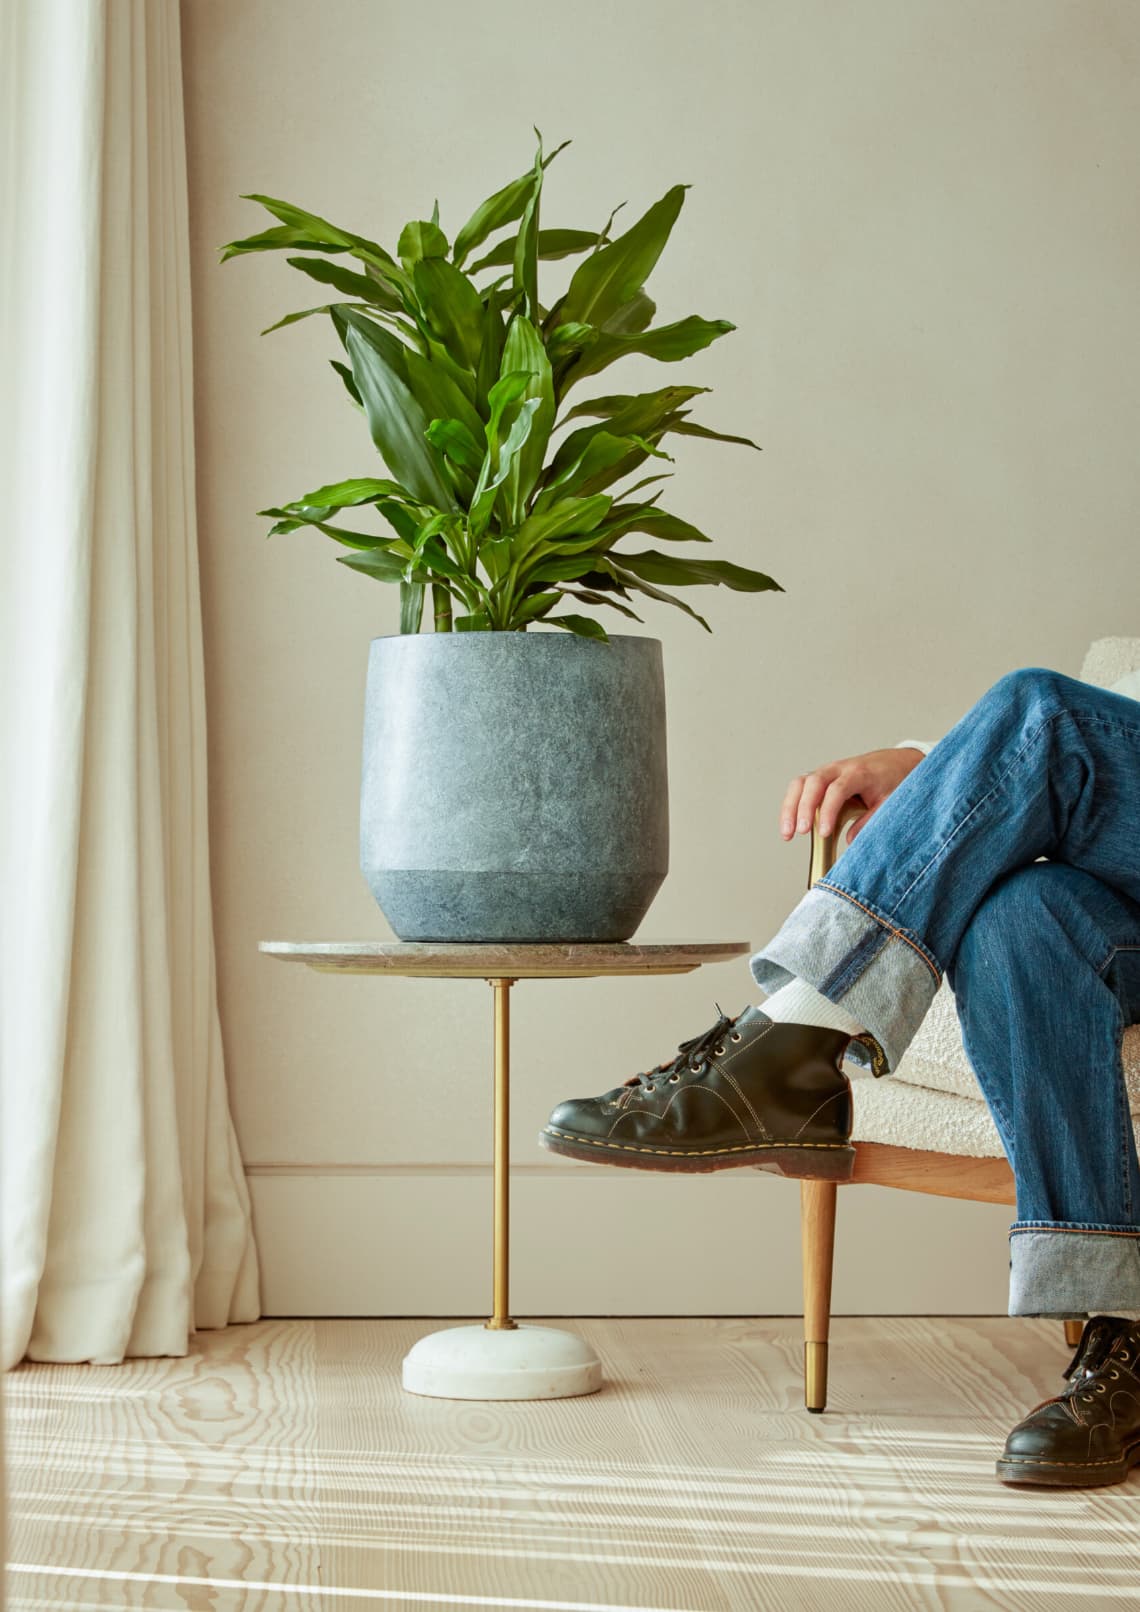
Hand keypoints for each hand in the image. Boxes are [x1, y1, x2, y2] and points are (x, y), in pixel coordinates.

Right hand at [779, 747, 924, 843]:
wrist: (896, 762)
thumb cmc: (893, 781)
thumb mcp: (890, 802)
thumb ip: (870, 820)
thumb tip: (849, 840)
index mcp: (859, 773)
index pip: (837, 789)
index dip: (828, 811)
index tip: (823, 832)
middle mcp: (838, 768)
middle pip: (812, 783)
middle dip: (803, 808)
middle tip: (800, 832)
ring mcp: (826, 772)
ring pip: (800, 784)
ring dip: (790, 808)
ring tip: (787, 833)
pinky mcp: (820, 778)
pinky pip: (799, 788)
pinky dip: (791, 805)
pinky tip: (790, 825)